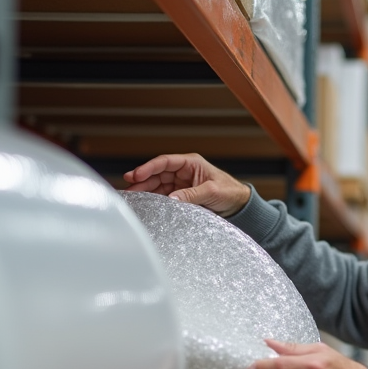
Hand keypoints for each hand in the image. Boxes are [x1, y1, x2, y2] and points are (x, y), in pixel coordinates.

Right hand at [123, 153, 250, 216]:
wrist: (239, 205)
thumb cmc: (230, 192)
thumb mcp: (212, 191)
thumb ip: (191, 195)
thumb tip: (171, 199)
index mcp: (190, 163)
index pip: (165, 162)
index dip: (148, 168)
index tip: (136, 175)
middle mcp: (183, 172)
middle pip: (157, 174)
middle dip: (141, 181)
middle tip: (128, 191)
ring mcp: (180, 184)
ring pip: (157, 186)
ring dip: (145, 192)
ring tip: (132, 199)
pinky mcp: (181, 196)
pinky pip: (163, 197)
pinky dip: (153, 200)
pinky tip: (144, 205)